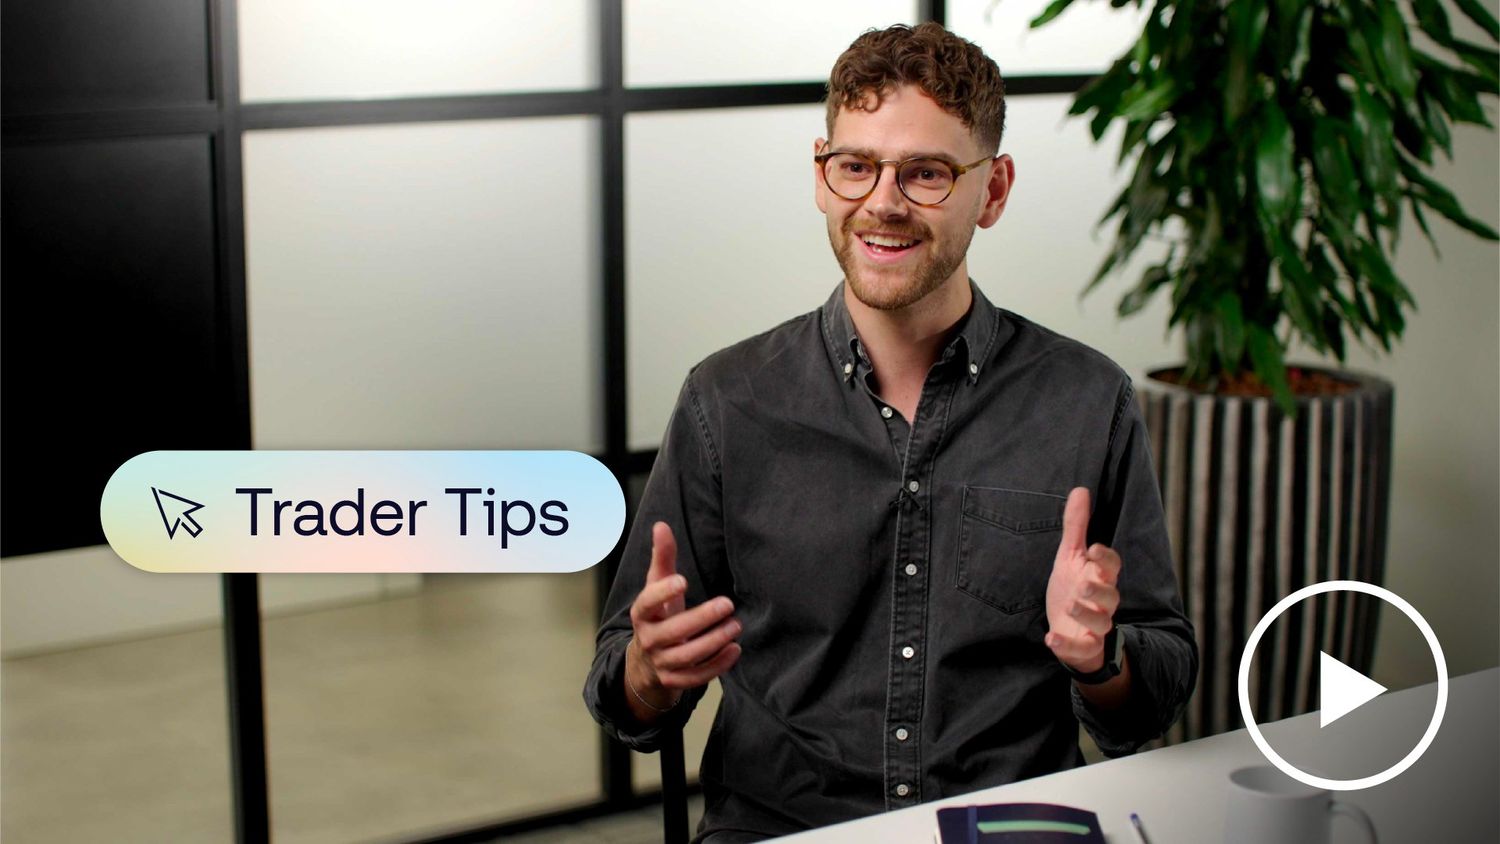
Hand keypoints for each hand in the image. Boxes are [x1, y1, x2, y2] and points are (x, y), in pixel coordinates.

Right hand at [624, 522, 741, 718]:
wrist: (646, 663)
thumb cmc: (659, 616)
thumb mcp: (657, 588)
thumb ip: (662, 558)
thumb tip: (661, 525)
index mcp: (643, 614)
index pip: (646, 603)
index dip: (662, 593)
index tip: (682, 581)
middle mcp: (649, 640)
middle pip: (673, 632)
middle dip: (701, 618)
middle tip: (728, 604)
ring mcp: (662, 663)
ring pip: (688, 656)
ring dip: (714, 642)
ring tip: (736, 626)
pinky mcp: (675, 681)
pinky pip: (696, 677)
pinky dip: (717, 665)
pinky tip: (735, 649)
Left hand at [1044, 487, 1121, 673]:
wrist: (1069, 630)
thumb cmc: (1073, 588)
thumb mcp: (1070, 557)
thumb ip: (1076, 527)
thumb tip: (1080, 489)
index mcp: (1099, 577)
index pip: (1112, 566)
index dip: (1106, 558)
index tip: (1094, 548)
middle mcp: (1102, 602)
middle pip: (1111, 595)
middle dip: (1099, 590)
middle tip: (1082, 584)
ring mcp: (1094, 627)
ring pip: (1101, 623)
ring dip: (1087, 615)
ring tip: (1071, 605)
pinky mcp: (1084, 647)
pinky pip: (1081, 649)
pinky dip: (1066, 645)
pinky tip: (1050, 639)